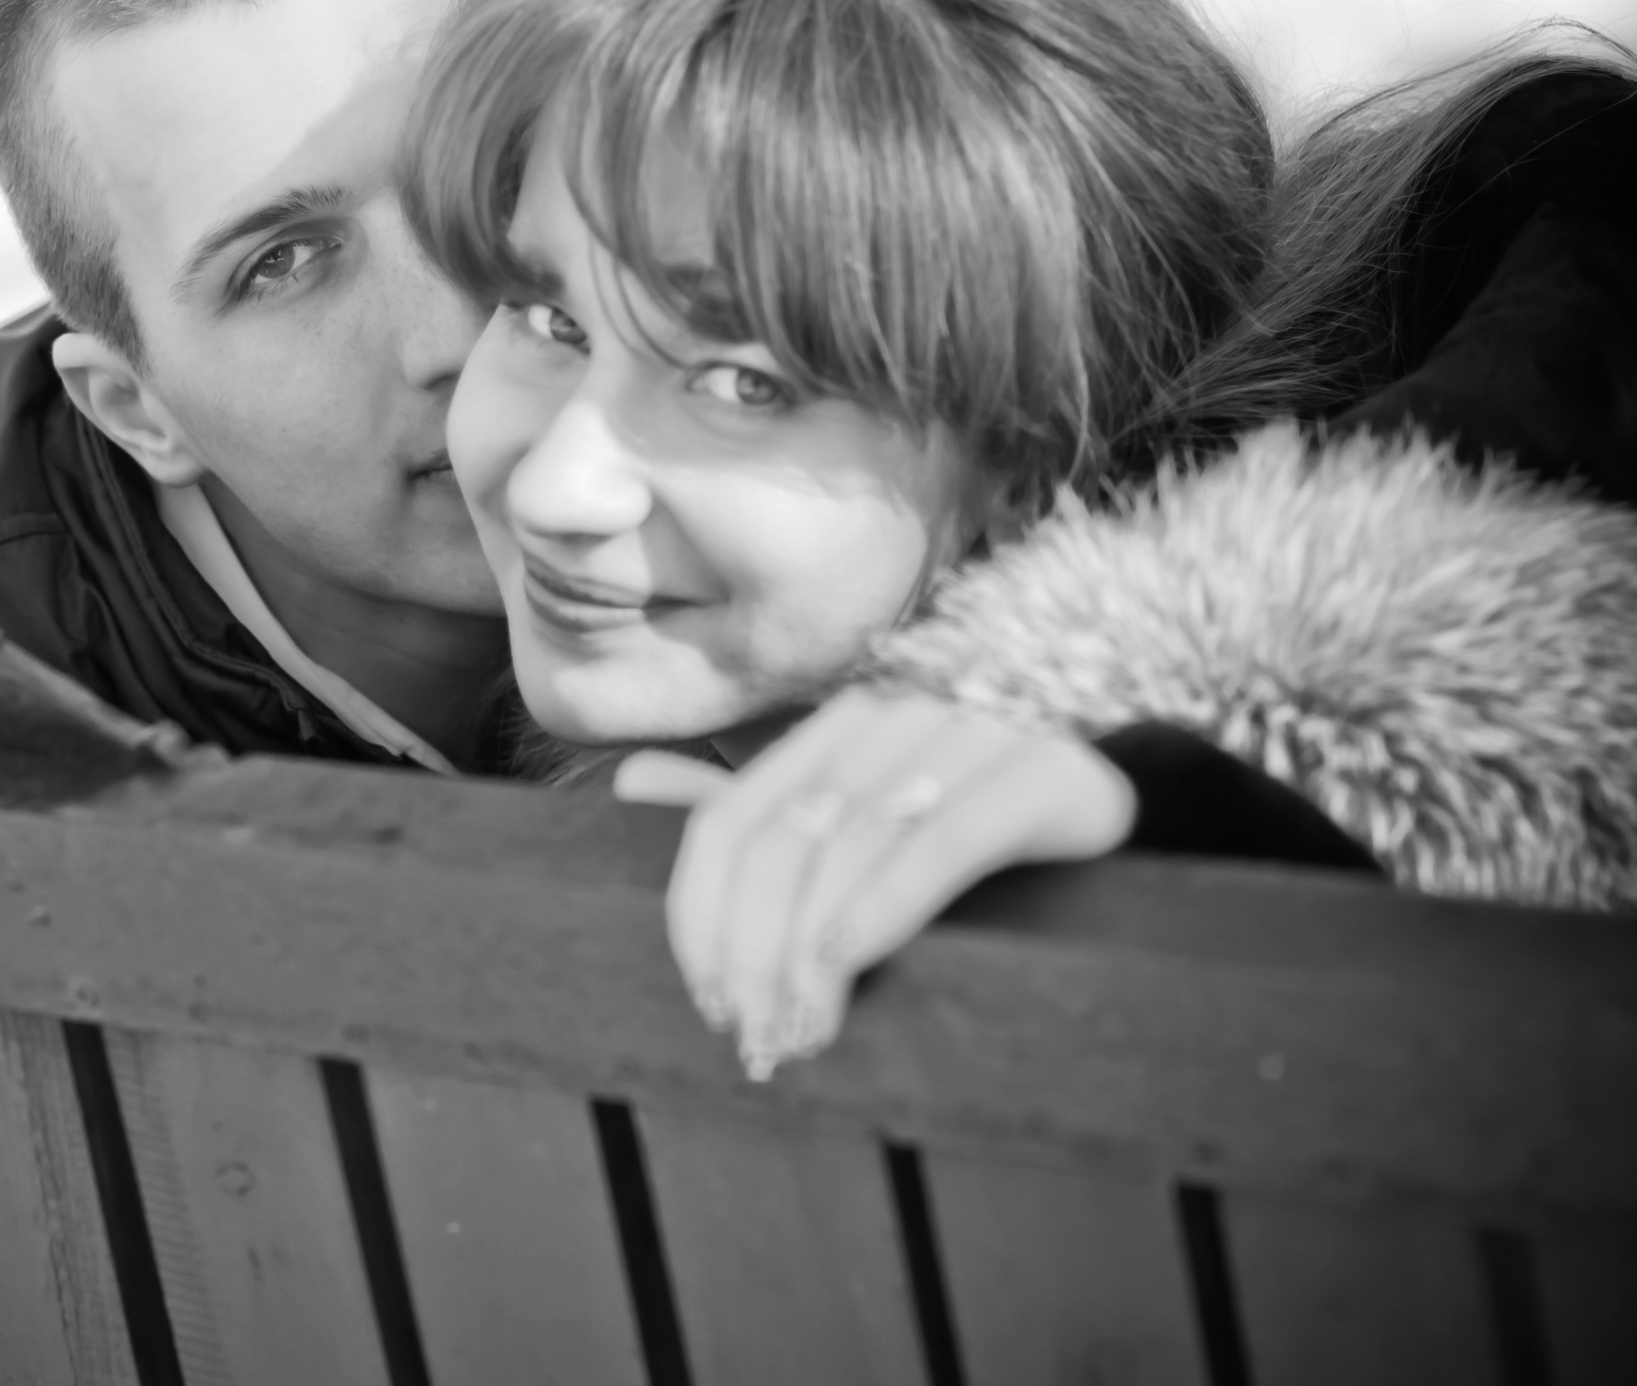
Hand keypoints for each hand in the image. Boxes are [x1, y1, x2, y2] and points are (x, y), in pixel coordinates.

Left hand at [625, 690, 1134, 1075]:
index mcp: (833, 730)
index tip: (709, 1004)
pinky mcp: (1039, 775)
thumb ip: (756, 806)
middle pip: (779, 846)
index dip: (703, 920)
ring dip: (808, 956)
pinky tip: (844, 966)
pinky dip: (879, 908)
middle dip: (752, 956)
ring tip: (801, 1035)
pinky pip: (937, 845)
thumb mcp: (862, 812)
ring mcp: (965, 738)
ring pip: (848, 851)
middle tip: (758, 1042)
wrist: (1133, 794)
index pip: (728, 825)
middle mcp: (888, 720)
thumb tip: (628, 784)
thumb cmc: (976, 819)